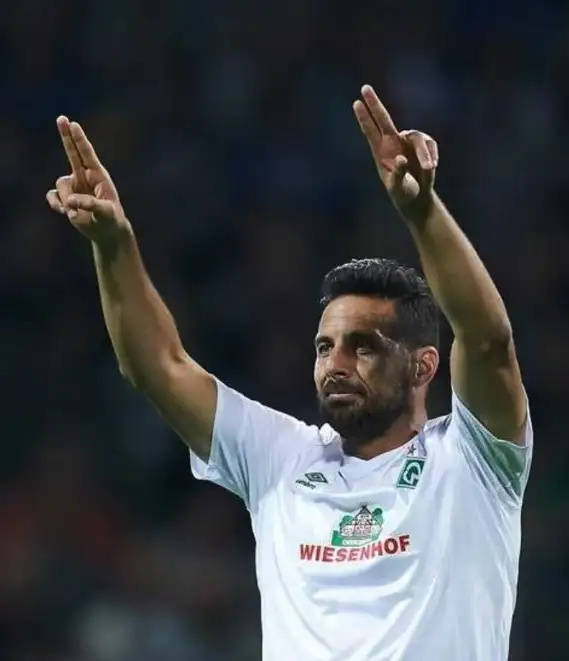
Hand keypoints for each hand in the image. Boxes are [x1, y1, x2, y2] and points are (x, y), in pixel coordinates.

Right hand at [46, 116, 129, 243]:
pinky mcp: (66, 198)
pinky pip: (53, 196)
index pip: (87, 154)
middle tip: (61, 118)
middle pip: (72, 153)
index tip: (73, 124)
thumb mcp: (105, 212)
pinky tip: (65, 212)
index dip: (79, 139)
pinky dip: (56, 204)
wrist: (107, 232)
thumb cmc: (111, 220)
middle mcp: (84, 177)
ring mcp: (74, 187)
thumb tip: (70, 201)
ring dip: (67, 200)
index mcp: (98, 176)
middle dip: (66, 137)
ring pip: (61, 184)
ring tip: (78, 213)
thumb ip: (90, 204)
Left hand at [353, 85, 437, 222]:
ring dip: (424, 153)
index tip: (356, 103)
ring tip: (430, 169)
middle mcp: (393, 143)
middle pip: (384, 119)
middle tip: (365, 88)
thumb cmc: (403, 195)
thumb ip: (398, 174)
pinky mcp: (423, 145)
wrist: (417, 199)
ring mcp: (408, 142)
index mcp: (381, 153)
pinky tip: (431, 169)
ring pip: (417, 136)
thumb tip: (401, 159)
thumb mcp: (398, 189)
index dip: (364, 118)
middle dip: (375, 103)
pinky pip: (430, 144)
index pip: (371, 132)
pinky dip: (432, 156)